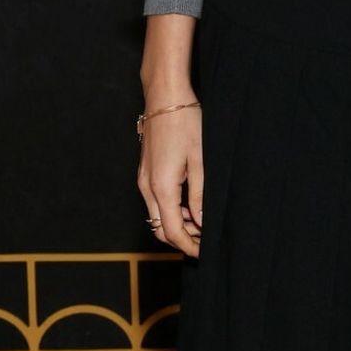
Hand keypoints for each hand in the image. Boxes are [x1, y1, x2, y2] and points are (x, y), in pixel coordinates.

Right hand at [137, 104, 203, 257]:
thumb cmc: (185, 123)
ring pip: (158, 216)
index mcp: (162, 187)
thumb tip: (202, 222)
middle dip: (183, 240)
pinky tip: (191, 206)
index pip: (172, 231)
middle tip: (206, 241)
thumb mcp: (200, 161)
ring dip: (178, 225)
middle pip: (161, 229)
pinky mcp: (146, 172)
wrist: (165, 97)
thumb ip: (200, 195)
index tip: (205, 252)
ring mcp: (143, 179)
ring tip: (203, 224)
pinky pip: (156, 202)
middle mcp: (147, 187)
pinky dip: (172, 211)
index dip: (189, 246)